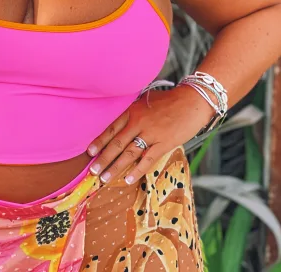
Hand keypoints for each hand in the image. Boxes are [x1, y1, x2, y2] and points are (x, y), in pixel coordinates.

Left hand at [85, 86, 213, 184]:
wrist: (192, 101)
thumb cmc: (169, 101)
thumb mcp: (145, 101)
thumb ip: (133, 112)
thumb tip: (121, 124)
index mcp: (132, 111)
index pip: (111, 128)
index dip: (99, 141)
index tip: (89, 152)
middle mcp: (138, 122)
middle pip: (116, 143)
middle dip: (103, 158)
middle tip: (92, 171)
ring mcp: (151, 134)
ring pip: (129, 153)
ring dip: (115, 167)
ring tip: (104, 178)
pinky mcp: (164, 143)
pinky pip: (148, 160)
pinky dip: (137, 171)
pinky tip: (128, 179)